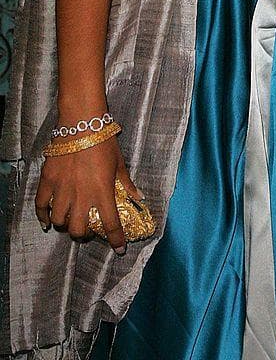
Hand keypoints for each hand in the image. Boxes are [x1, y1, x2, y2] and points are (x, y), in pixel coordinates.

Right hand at [35, 137, 141, 254]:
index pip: (111, 224)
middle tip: (88, 229)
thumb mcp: (120, 163)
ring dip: (65, 224)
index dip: (116, 239)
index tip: (119, 248)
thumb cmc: (104, 141)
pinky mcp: (48, 181)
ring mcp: (62, 189)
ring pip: (59, 221)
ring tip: (70, 219)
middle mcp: (81, 195)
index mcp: (102, 192)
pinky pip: (41, 205)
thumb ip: (127, 183)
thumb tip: (139, 197)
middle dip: (84, 234)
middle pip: (78, 230)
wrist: (81, 123)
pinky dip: (43, 216)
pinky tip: (46, 221)